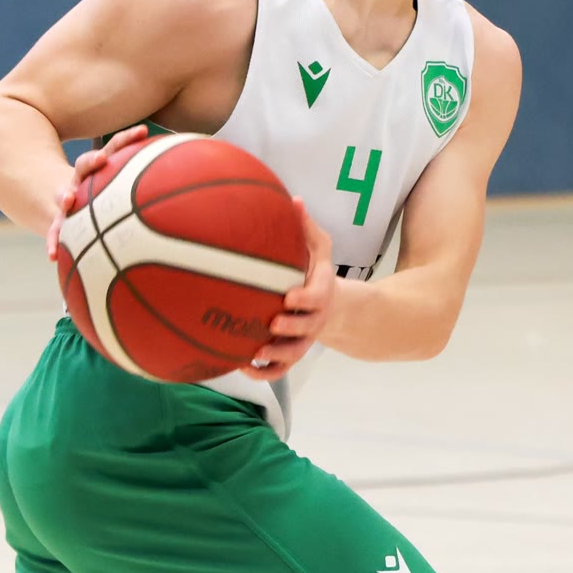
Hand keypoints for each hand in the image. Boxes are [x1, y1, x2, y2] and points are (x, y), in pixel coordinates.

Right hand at [46, 125, 149, 260]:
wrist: (64, 203)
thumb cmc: (110, 200)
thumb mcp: (128, 192)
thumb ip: (160, 187)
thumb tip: (215, 190)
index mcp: (103, 168)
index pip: (115, 147)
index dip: (127, 139)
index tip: (143, 130)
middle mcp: (84, 179)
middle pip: (86, 165)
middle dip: (93, 161)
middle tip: (102, 159)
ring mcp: (68, 198)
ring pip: (64, 196)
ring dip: (64, 197)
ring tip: (65, 200)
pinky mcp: (58, 219)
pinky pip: (56, 231)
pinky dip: (55, 242)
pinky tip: (53, 256)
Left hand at [242, 205, 336, 381]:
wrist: (332, 307)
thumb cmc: (317, 273)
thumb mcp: (319, 248)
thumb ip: (307, 228)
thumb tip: (294, 200)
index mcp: (322, 292)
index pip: (318, 298)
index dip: (305, 299)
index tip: (289, 296)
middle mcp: (314, 319)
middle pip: (307, 328)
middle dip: (291, 328)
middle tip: (272, 322)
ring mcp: (303, 340)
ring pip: (293, 354)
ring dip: (275, 356)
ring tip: (253, 352)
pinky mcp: (291, 353)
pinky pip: (279, 369)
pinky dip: (262, 372)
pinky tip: (241, 366)